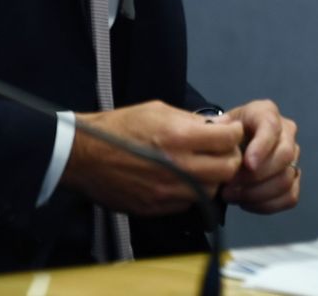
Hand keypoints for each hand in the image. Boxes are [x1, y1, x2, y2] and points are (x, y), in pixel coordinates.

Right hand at [62, 100, 243, 215]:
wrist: (83, 155)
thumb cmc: (120, 127)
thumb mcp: (159, 110)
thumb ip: (192, 120)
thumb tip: (219, 127)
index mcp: (179, 137)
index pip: (229, 139)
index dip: (234, 133)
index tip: (229, 132)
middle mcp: (178, 167)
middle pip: (228, 169)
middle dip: (229, 157)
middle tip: (220, 151)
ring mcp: (167, 191)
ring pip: (211, 190)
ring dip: (212, 178)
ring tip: (201, 166)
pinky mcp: (155, 208)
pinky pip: (188, 203)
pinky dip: (191, 192)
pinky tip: (181, 180)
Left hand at [218, 99, 301, 213]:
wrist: (227, 148)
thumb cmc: (222, 136)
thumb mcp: (216, 126)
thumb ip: (217, 129)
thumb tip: (220, 129)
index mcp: (266, 113)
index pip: (271, 127)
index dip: (262, 146)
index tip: (248, 165)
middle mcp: (286, 132)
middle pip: (285, 155)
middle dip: (257, 176)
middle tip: (229, 187)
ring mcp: (292, 156)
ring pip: (287, 179)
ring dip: (257, 193)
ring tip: (232, 196)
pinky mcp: (294, 178)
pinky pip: (290, 196)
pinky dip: (267, 204)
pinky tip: (246, 203)